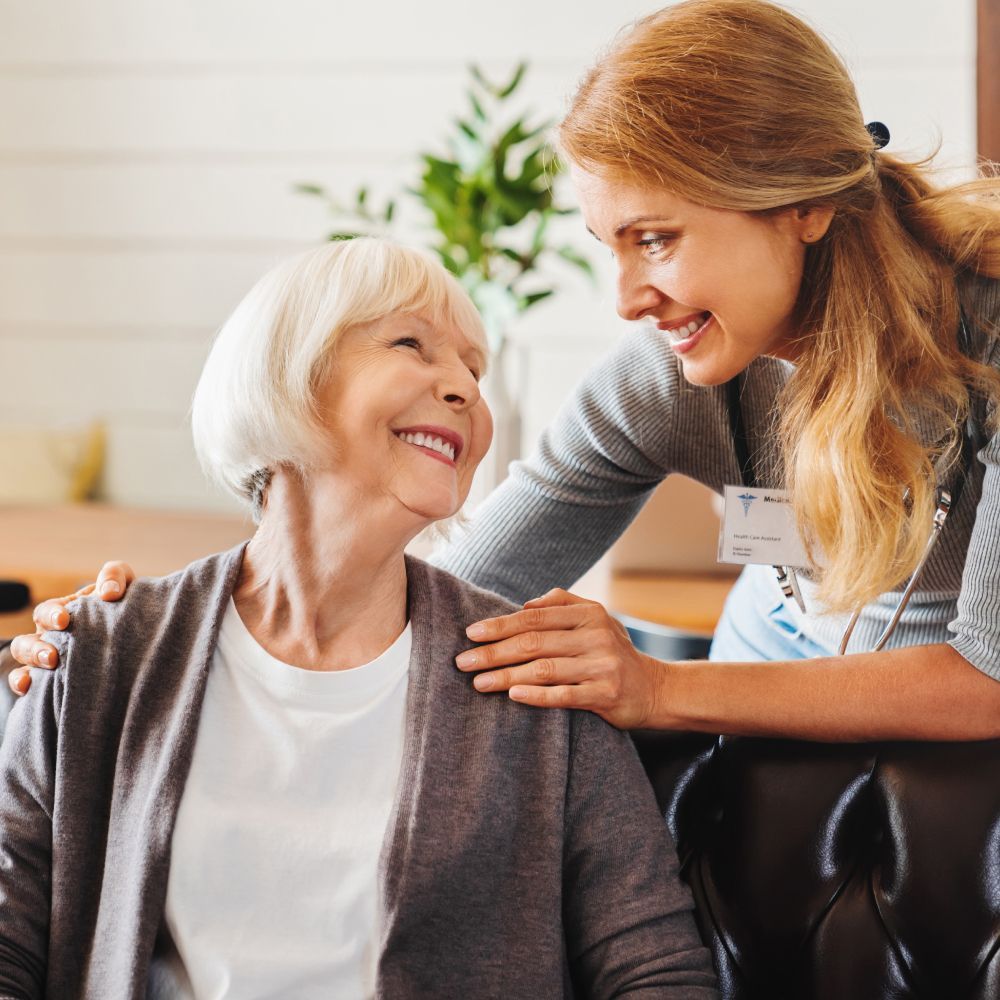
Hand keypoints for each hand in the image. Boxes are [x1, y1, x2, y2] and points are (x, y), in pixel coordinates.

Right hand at [7, 561, 134, 696]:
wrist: (142, 635)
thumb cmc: (127, 604)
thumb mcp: (123, 585)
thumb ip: (115, 577)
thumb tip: (109, 592)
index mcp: (63, 612)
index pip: (47, 611)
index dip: (51, 615)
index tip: (63, 621)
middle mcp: (51, 636)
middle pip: (26, 641)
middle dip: (35, 648)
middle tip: (52, 656)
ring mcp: (50, 658)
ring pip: (24, 661)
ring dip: (32, 663)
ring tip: (50, 666)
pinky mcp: (54, 679)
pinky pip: (28, 682)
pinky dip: (23, 683)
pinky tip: (29, 688)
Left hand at [455, 588, 662, 729]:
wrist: (655, 688)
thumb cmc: (612, 651)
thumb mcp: (595, 618)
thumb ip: (562, 604)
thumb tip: (524, 605)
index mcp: (589, 613)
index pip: (534, 618)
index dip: (500, 625)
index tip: (470, 633)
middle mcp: (596, 636)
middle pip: (534, 643)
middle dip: (494, 652)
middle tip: (463, 661)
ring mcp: (602, 665)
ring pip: (544, 669)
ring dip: (506, 676)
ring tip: (478, 682)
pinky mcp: (606, 694)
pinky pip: (564, 695)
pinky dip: (536, 695)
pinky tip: (512, 696)